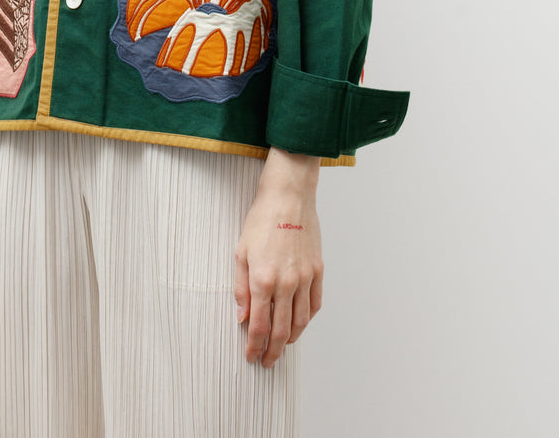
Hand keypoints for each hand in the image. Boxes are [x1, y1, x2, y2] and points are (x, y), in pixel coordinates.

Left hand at [234, 148, 323, 367]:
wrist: (288, 196)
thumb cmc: (262, 219)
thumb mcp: (241, 251)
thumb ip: (241, 288)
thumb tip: (241, 316)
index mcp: (263, 279)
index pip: (259, 325)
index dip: (254, 346)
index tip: (251, 355)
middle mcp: (286, 283)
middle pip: (282, 330)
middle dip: (273, 351)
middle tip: (267, 361)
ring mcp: (305, 277)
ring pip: (301, 321)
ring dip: (292, 339)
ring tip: (283, 347)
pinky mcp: (318, 270)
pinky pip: (315, 303)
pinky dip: (308, 319)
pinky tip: (300, 323)